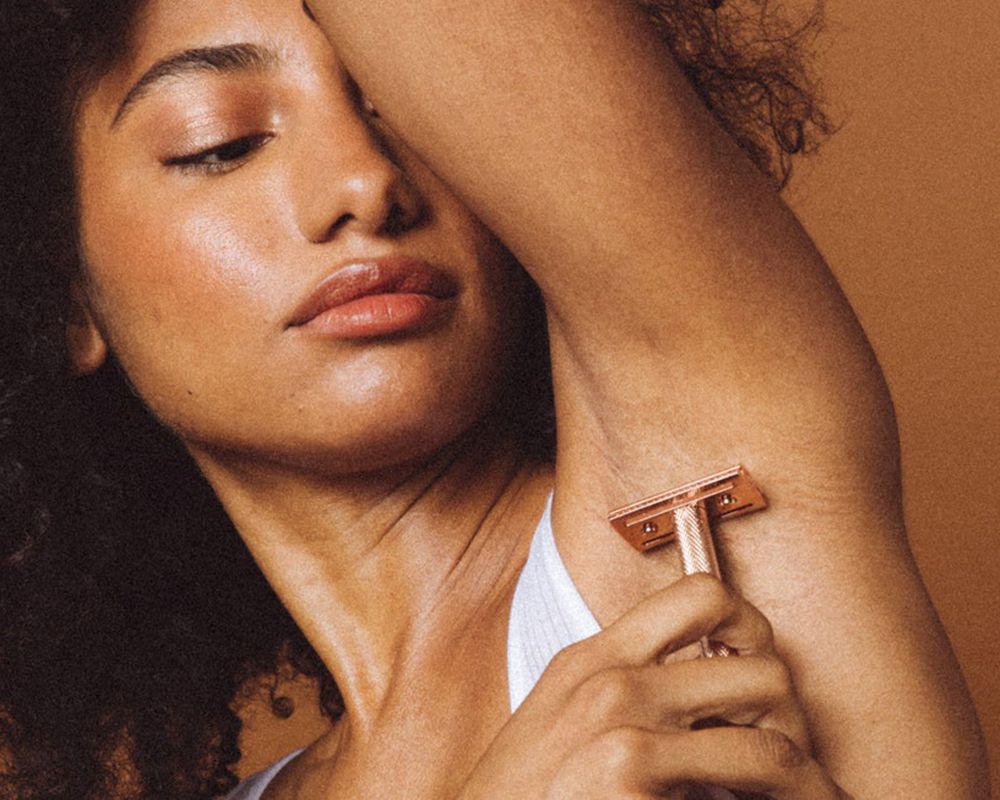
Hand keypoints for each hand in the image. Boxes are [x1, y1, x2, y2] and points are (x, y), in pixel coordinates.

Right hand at [458, 574, 851, 798]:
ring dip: (798, 778)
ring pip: (771, 740)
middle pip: (761, 667)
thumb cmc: (519, 799)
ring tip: (793, 798)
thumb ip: (618, 694)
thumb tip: (699, 702)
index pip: (703, 594)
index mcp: (592, 660)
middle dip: (789, 718)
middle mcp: (610, 683)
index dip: (752, 625)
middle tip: (784, 757)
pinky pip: (746, 785)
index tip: (756, 670)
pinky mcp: (629, 780)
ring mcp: (622, 733)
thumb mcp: (558, 725)